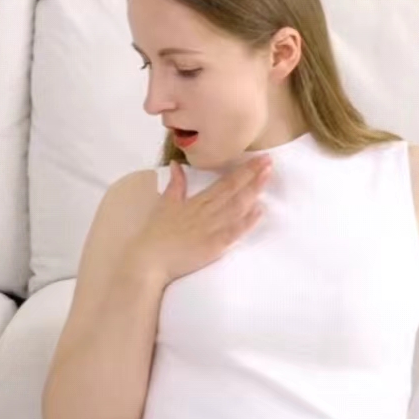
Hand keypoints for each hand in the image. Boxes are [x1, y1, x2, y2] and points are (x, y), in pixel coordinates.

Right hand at [127, 156, 271, 285]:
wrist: (149, 260)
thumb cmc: (156, 233)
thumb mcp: (165, 203)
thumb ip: (175, 184)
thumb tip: (176, 164)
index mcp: (197, 201)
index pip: (225, 182)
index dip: (244, 170)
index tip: (259, 159)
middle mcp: (206, 211)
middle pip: (234, 190)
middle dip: (253, 175)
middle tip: (269, 161)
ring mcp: (211, 228)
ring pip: (236, 207)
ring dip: (253, 191)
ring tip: (268, 177)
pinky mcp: (213, 246)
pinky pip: (233, 232)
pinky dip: (247, 221)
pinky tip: (259, 211)